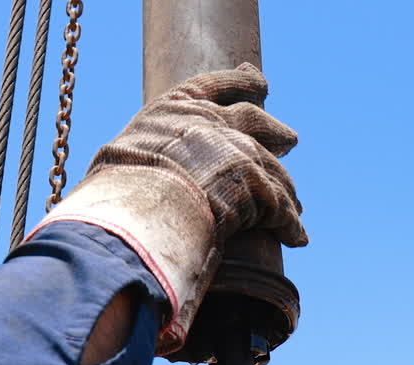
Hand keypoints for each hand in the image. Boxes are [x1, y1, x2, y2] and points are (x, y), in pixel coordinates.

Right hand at [31, 63, 305, 354]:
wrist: (139, 202)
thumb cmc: (116, 188)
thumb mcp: (121, 160)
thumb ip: (140, 163)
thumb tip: (120, 187)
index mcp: (176, 107)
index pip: (213, 84)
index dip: (239, 81)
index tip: (258, 79)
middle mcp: (213, 122)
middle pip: (255, 121)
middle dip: (274, 131)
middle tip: (290, 139)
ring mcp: (238, 151)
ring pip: (271, 168)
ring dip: (284, 189)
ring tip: (294, 206)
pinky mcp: (256, 186)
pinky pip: (279, 205)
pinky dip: (289, 223)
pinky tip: (296, 237)